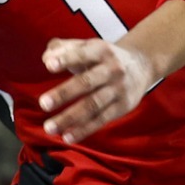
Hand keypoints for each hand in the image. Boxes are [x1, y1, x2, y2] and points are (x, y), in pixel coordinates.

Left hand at [39, 38, 157, 143]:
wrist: (141, 66)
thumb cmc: (102, 57)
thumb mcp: (87, 47)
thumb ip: (64, 49)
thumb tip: (46, 58)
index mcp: (101, 50)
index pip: (82, 54)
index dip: (66, 58)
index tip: (48, 65)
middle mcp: (112, 69)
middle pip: (86, 82)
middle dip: (64, 93)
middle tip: (43, 103)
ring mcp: (119, 89)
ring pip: (93, 105)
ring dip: (70, 117)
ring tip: (49, 127)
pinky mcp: (122, 106)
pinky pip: (101, 119)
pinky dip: (84, 129)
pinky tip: (67, 137)